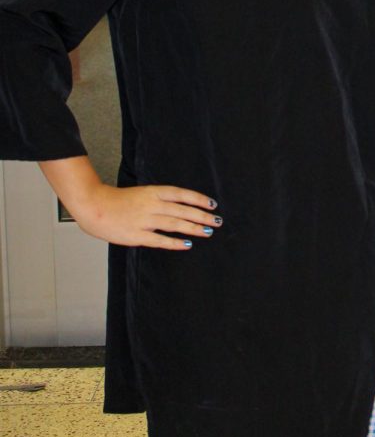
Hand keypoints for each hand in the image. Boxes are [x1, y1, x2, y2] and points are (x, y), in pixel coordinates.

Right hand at [70, 181, 221, 249]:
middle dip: (202, 216)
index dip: (198, 199)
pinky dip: (174, 243)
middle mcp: (151, 205)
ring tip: (208, 231)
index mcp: (152, 192)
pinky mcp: (136, 235)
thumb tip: (180, 208)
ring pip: (175, 224)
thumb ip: (159, 200)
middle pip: (182, 210)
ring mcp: (144, 220)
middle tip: (217, 220)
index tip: (212, 204)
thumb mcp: (142, 193)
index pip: (181, 194)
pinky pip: (160, 240)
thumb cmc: (118, 201)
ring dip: (193, 228)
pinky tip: (187, 244)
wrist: (94, 207)